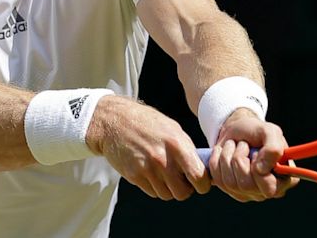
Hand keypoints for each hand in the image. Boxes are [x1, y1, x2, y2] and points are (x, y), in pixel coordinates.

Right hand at [87, 96, 210, 200]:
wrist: (114, 120)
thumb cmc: (146, 122)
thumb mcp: (172, 128)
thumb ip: (187, 149)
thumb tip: (203, 170)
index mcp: (177, 144)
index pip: (198, 177)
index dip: (202, 184)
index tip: (200, 184)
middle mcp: (162, 158)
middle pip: (182, 193)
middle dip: (184, 189)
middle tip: (180, 181)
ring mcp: (147, 168)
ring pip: (166, 195)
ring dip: (168, 189)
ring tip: (163, 174)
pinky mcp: (134, 175)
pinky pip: (152, 192)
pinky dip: (154, 186)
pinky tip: (150, 172)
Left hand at [207, 108, 298, 201]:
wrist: (237, 130)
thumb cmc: (256, 132)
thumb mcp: (269, 131)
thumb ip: (273, 148)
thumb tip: (261, 170)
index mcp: (284, 180)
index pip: (270, 188)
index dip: (258, 170)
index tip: (255, 153)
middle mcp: (267, 191)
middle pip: (246, 186)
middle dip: (239, 158)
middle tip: (242, 145)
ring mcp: (248, 193)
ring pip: (230, 183)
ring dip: (227, 157)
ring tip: (233, 146)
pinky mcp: (229, 190)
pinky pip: (217, 179)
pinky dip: (217, 160)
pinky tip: (224, 152)